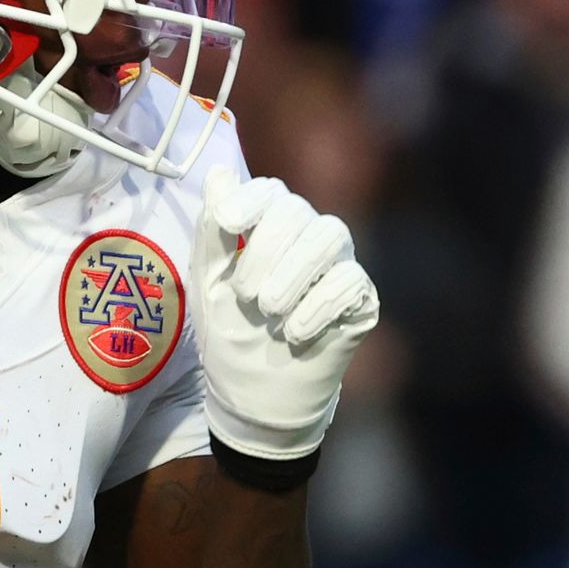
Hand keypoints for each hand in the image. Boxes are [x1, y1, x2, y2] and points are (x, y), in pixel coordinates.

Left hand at [189, 174, 381, 465]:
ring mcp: (338, 266)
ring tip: (269, 312)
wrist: (253, 395)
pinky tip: (295, 333)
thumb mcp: (208, 284)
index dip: (251, 199)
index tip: (229, 224)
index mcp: (270, 228)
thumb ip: (212, 231)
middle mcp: (308, 237)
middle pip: (298, 210)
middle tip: (245, 296)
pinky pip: (351, 280)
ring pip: (330, 235)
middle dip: (265, 250)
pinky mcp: (361, 299)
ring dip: (292, 274)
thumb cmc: (230, 334)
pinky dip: (317, 306)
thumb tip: (219, 172)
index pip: (271, 190)